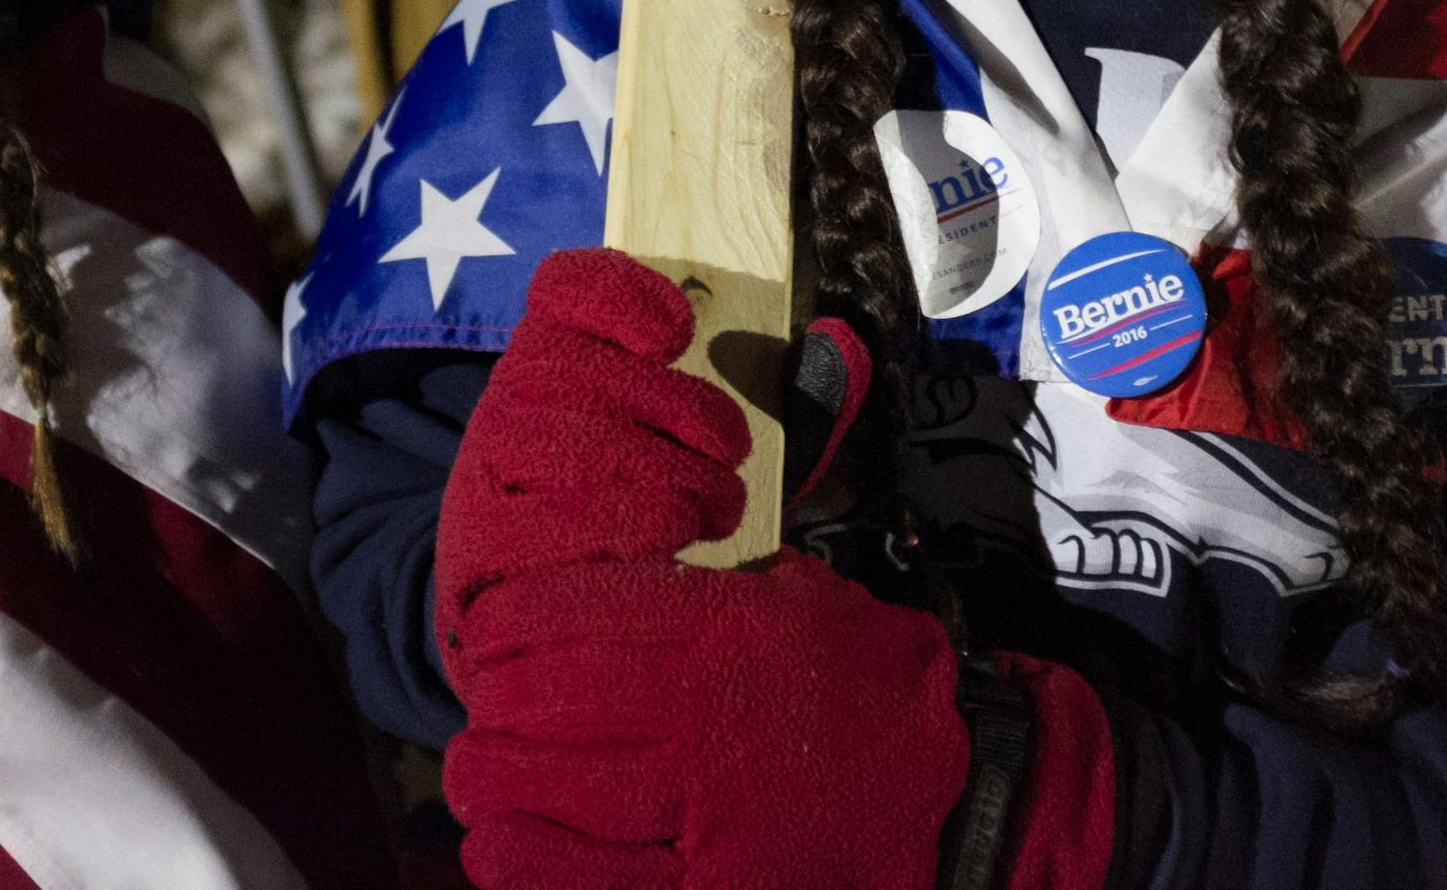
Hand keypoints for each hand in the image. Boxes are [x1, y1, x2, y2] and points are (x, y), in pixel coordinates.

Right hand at [434, 248, 750, 683]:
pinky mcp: (480, 548)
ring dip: (665, 481)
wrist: (534, 615)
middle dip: (675, 409)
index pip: (564, 288)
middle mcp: (508, 405)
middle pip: (573, 365)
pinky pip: (552, 531)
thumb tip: (838, 351)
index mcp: (554, 357)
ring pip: (573, 447)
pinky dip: (625, 539)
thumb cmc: (634, 514)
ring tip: (707, 514)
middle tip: (730, 454)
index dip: (619, 295)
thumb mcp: (689, 445)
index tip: (677, 335)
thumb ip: (764, 396)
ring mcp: (486, 475)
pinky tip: (661, 557)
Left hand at [441, 547, 973, 889]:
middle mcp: (697, 720)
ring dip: (494, 784)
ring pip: (539, 794)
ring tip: (483, 779)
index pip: (567, 613)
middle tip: (489, 710)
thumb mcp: (806, 606)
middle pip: (538, 702)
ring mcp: (698, 817)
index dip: (509, 623)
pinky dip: (526, 863)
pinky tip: (505, 846)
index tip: (493, 631)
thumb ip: (717, 595)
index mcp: (721, 636)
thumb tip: (626, 586)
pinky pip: (582, 881)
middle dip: (497, 705)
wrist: (964, 807)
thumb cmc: (880, 697)